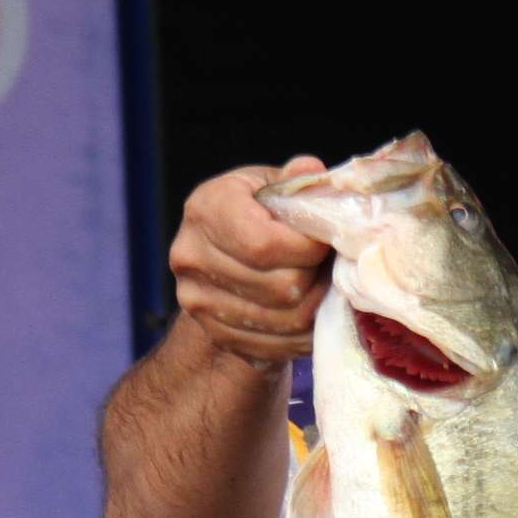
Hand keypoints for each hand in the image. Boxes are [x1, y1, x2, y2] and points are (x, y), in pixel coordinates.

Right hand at [170, 155, 331, 365]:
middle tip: (328, 268)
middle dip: (317, 279)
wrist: (227, 261)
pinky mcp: (211, 332)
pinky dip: (303, 335)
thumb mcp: (276, 187)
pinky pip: (275, 347)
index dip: (307, 250)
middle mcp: (189, 254)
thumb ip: (298, 182)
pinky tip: (311, 314)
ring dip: (316, 307)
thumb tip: (311, 170)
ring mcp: (194, 298)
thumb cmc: (262, 213)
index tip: (325, 243)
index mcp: (206, 207)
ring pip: (284, 321)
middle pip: (280, 287)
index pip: (263, 245)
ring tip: (324, 287)